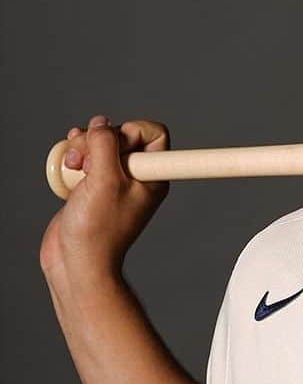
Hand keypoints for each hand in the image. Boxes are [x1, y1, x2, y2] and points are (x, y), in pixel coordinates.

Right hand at [39, 114, 170, 280]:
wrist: (76, 260)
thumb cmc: (97, 229)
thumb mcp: (105, 179)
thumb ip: (106, 144)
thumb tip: (101, 123)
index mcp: (152, 176)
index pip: (154, 133)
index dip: (132, 131)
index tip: (117, 149)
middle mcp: (136, 177)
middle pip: (121, 134)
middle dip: (99, 139)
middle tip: (87, 163)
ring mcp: (113, 181)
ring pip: (100, 144)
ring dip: (82, 147)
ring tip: (74, 166)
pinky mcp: (92, 185)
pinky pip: (86, 157)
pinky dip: (75, 155)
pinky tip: (68, 163)